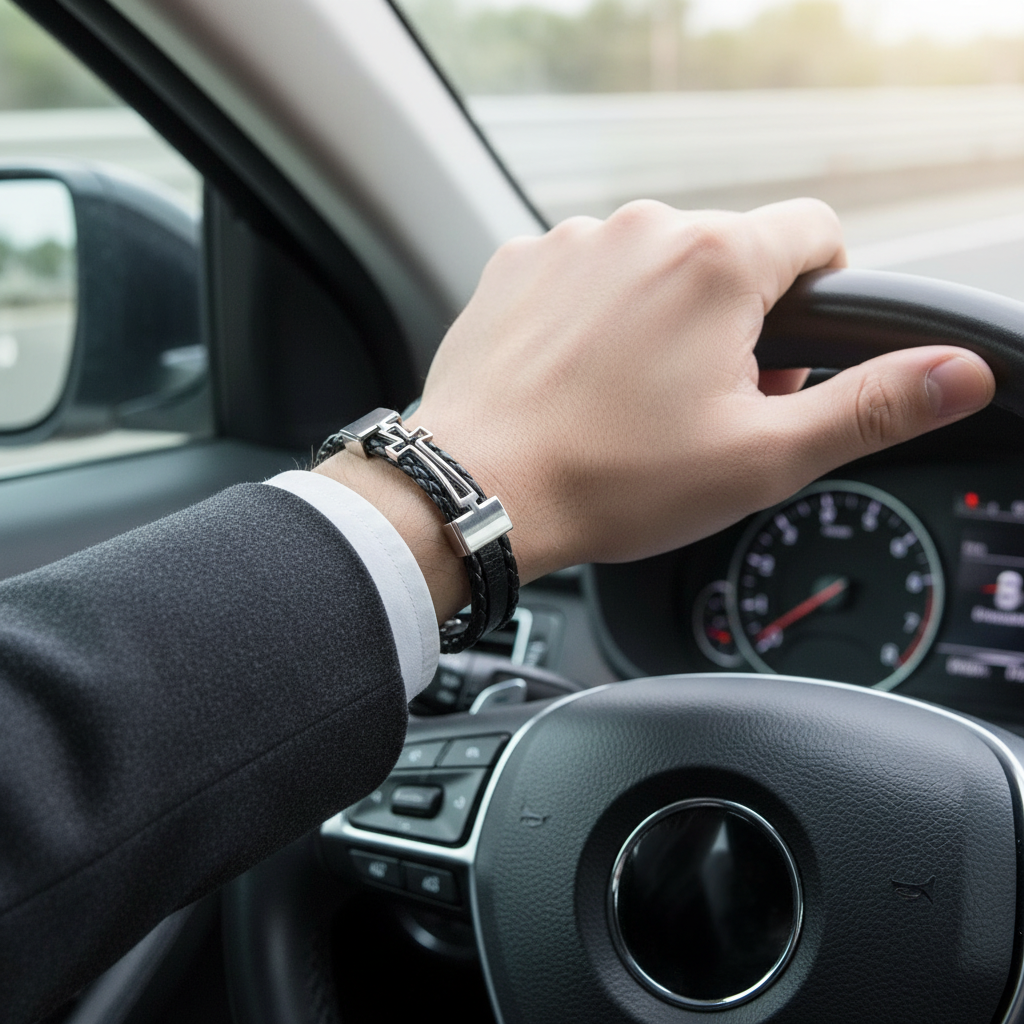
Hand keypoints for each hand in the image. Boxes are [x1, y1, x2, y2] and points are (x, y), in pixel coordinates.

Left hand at [410, 198, 993, 585]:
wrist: (477, 491)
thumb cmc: (612, 481)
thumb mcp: (762, 457)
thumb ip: (869, 406)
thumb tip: (956, 374)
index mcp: (717, 262)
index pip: (815, 233)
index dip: (820, 294)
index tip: (791, 354)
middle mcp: (642, 229)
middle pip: (729, 256)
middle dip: (737, 322)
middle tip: (707, 405)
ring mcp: (571, 244)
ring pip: (652, 265)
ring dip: (662, 319)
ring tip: (633, 402)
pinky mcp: (518, 267)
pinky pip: (584, 277)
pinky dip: (595, 318)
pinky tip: (579, 382)